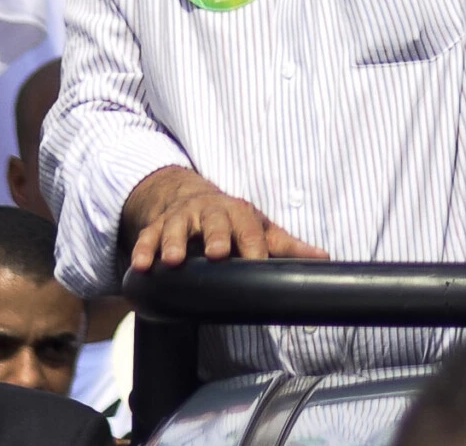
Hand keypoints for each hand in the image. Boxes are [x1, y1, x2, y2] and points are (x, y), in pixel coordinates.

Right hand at [121, 167, 327, 272]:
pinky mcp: (157, 226)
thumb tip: (325, 259)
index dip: (254, 247)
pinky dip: (143, 250)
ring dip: (174, 243)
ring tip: (172, 261)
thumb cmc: (233, 222)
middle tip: (217, 253)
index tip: (257, 263)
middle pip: (215, 221)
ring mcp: (182, 218)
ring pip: (176, 227)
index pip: (251, 230)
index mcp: (240, 213)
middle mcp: (211, 211)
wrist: (192, 198)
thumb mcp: (260, 230)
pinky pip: (147, 237)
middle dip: (216, 236)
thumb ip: (288, 247)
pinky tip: (140, 267)